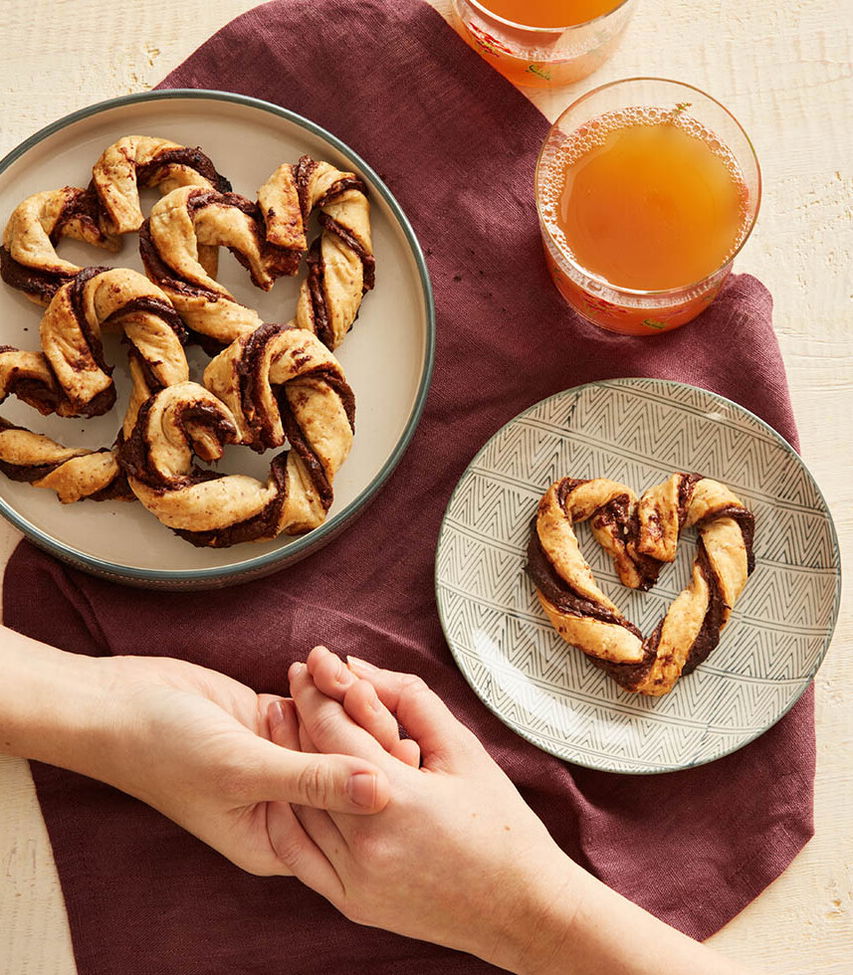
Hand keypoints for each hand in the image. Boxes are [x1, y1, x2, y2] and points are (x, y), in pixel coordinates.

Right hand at [92, 654, 391, 875]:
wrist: (118, 703)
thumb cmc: (164, 751)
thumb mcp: (243, 770)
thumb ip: (314, 781)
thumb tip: (383, 793)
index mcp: (276, 840)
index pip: (348, 823)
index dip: (381, 786)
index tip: (402, 748)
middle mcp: (284, 805)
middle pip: (347, 776)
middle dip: (361, 734)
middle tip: (361, 696)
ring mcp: (280, 761)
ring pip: (336, 736)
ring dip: (341, 702)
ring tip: (333, 675)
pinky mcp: (273, 723)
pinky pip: (316, 707)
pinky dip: (321, 685)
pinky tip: (318, 664)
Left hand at [272, 648, 755, 974]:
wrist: (521, 908)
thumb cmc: (500, 824)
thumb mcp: (462, 749)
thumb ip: (409, 699)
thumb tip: (357, 667)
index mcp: (397, 796)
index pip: (332, 729)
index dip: (315, 690)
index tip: (308, 664)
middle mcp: (366, 841)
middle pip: (306, 764)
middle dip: (297, 717)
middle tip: (294, 686)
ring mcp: (354, 879)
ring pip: (296, 807)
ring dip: (288, 762)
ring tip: (288, 726)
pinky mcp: (351, 903)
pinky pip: (297, 853)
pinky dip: (289, 815)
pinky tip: (291, 787)